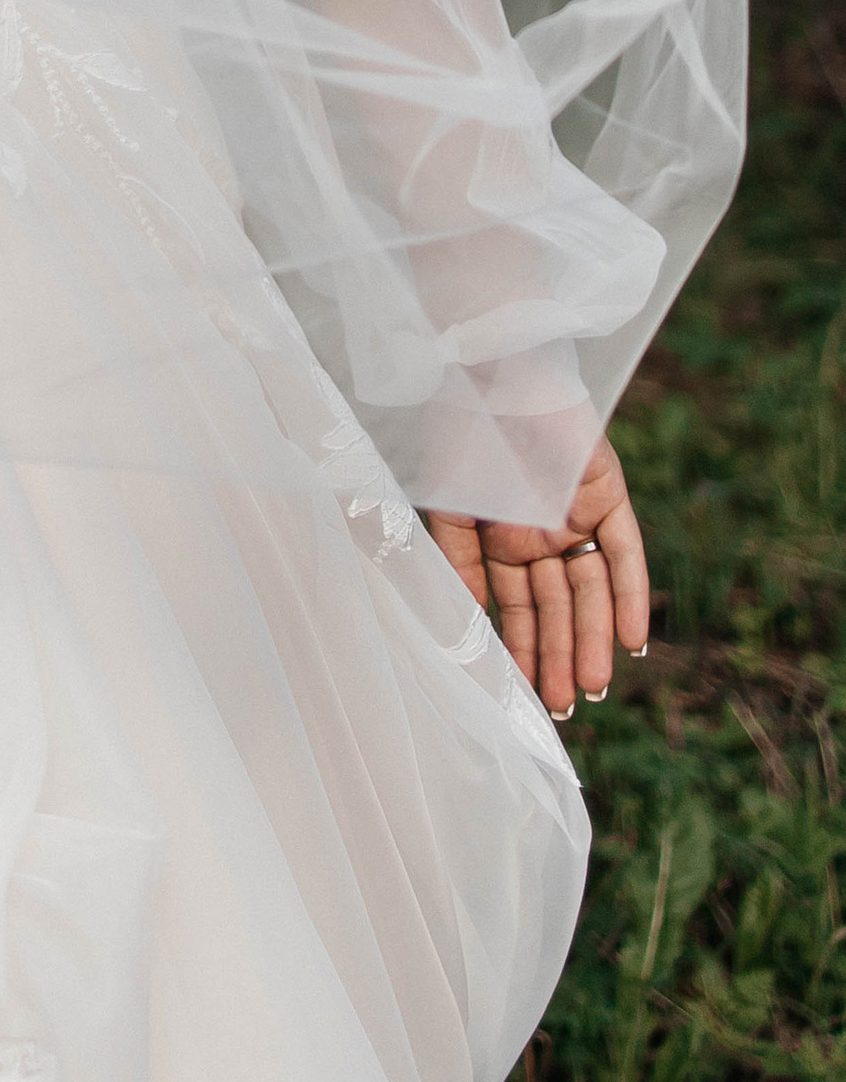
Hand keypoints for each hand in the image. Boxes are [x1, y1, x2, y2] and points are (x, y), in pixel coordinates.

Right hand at [423, 433, 650, 718]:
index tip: (522, 697)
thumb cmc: (457, 434)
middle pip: (557, 607)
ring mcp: (575, 515)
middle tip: (561, 709)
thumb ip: (459, 565)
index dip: (522, 650)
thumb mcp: (450, 509)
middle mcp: (539, 533)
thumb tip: (464, 626)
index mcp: (498, 538)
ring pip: (590, 591)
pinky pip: (625, 553)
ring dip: (591, 639)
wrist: (490, 372)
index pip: (517, 606)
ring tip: (590, 689)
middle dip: (557, 657)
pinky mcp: (606, 493)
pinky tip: (632, 641)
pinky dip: (631, 595)